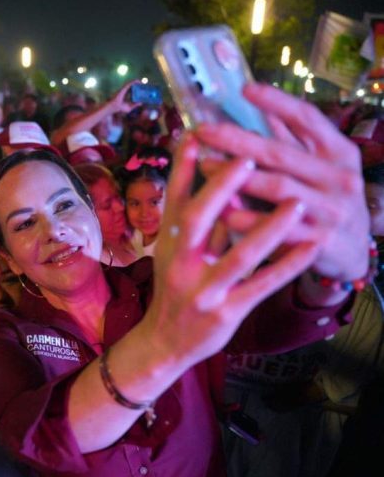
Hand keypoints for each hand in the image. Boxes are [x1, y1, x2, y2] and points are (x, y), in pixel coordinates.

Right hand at [108, 81, 140, 114]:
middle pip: (133, 87)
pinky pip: (129, 84)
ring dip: (137, 82)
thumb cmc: (120, 108)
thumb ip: (135, 105)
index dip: (137, 89)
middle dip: (138, 86)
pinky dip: (134, 82)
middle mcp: (125, 91)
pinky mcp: (123, 88)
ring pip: (131, 84)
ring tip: (142, 83)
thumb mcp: (130, 107)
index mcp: (126, 95)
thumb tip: (141, 103)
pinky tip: (138, 81)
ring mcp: (124, 89)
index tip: (142, 90)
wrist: (114, 107)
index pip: (133, 91)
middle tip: (144, 86)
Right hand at [144, 135, 317, 366]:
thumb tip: (217, 182)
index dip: (183, 168)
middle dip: (222, 189)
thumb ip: (197, 221)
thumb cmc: (176, 287)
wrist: (165, 341)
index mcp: (167, 243)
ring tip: (298, 202)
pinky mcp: (225, 311)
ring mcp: (203, 289)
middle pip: (198, 220)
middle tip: (248, 158)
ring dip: (268, 228)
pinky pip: (261, 286)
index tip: (194, 134)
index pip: (173, 200)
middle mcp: (180, 263)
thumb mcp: (174, 253)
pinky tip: (310, 247)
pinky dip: (286, 266)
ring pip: (237, 255)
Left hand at [194, 83, 368, 282]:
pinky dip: (247, 218)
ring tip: (204, 165)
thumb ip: (292, 141)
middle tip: (204, 130)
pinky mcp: (318, 241)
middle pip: (281, 153)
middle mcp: (339, 178)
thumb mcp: (320, 168)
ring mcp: (331, 210)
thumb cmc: (327, 202)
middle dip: (237, 140)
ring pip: (277, 188)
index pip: (308, 119)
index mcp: (339, 153)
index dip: (277, 102)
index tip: (245, 89)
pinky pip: (275, 228)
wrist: (352, 254)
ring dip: (237, 176)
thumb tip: (260, 106)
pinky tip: (220, 210)